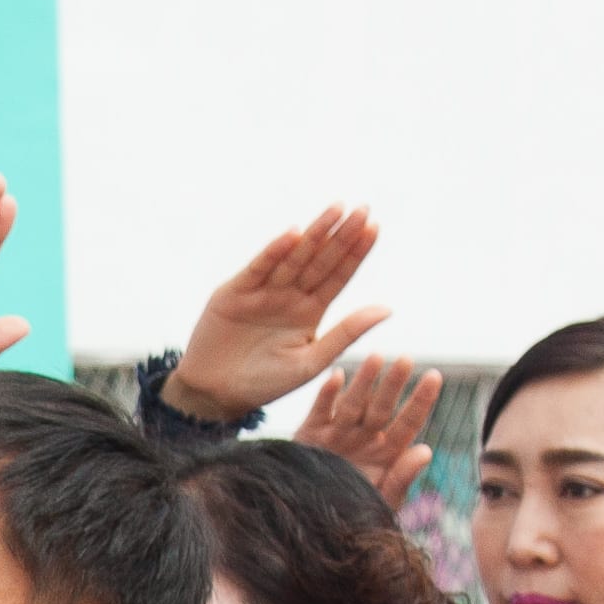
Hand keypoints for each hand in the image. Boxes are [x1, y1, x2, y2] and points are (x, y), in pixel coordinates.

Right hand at [163, 207, 387, 424]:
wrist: (216, 394)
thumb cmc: (265, 384)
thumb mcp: (311, 362)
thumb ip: (346, 333)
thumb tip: (387, 309)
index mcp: (310, 311)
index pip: (338, 276)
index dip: (356, 252)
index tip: (375, 228)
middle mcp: (289, 295)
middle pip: (320, 260)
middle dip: (341, 235)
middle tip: (363, 209)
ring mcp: (263, 290)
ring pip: (294, 257)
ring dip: (315, 234)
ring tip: (337, 210)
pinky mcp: (235, 291)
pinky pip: (259, 267)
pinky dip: (275, 251)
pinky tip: (294, 234)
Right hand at [294, 353, 442, 513]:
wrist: (310, 526)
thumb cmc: (352, 517)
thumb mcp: (380, 501)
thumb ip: (402, 478)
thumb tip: (426, 451)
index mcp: (387, 451)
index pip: (408, 422)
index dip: (420, 400)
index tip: (434, 376)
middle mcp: (364, 437)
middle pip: (382, 407)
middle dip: (394, 384)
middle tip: (407, 359)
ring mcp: (337, 434)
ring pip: (353, 404)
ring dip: (364, 382)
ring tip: (376, 358)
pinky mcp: (310, 435)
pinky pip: (320, 411)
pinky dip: (327, 395)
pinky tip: (337, 376)